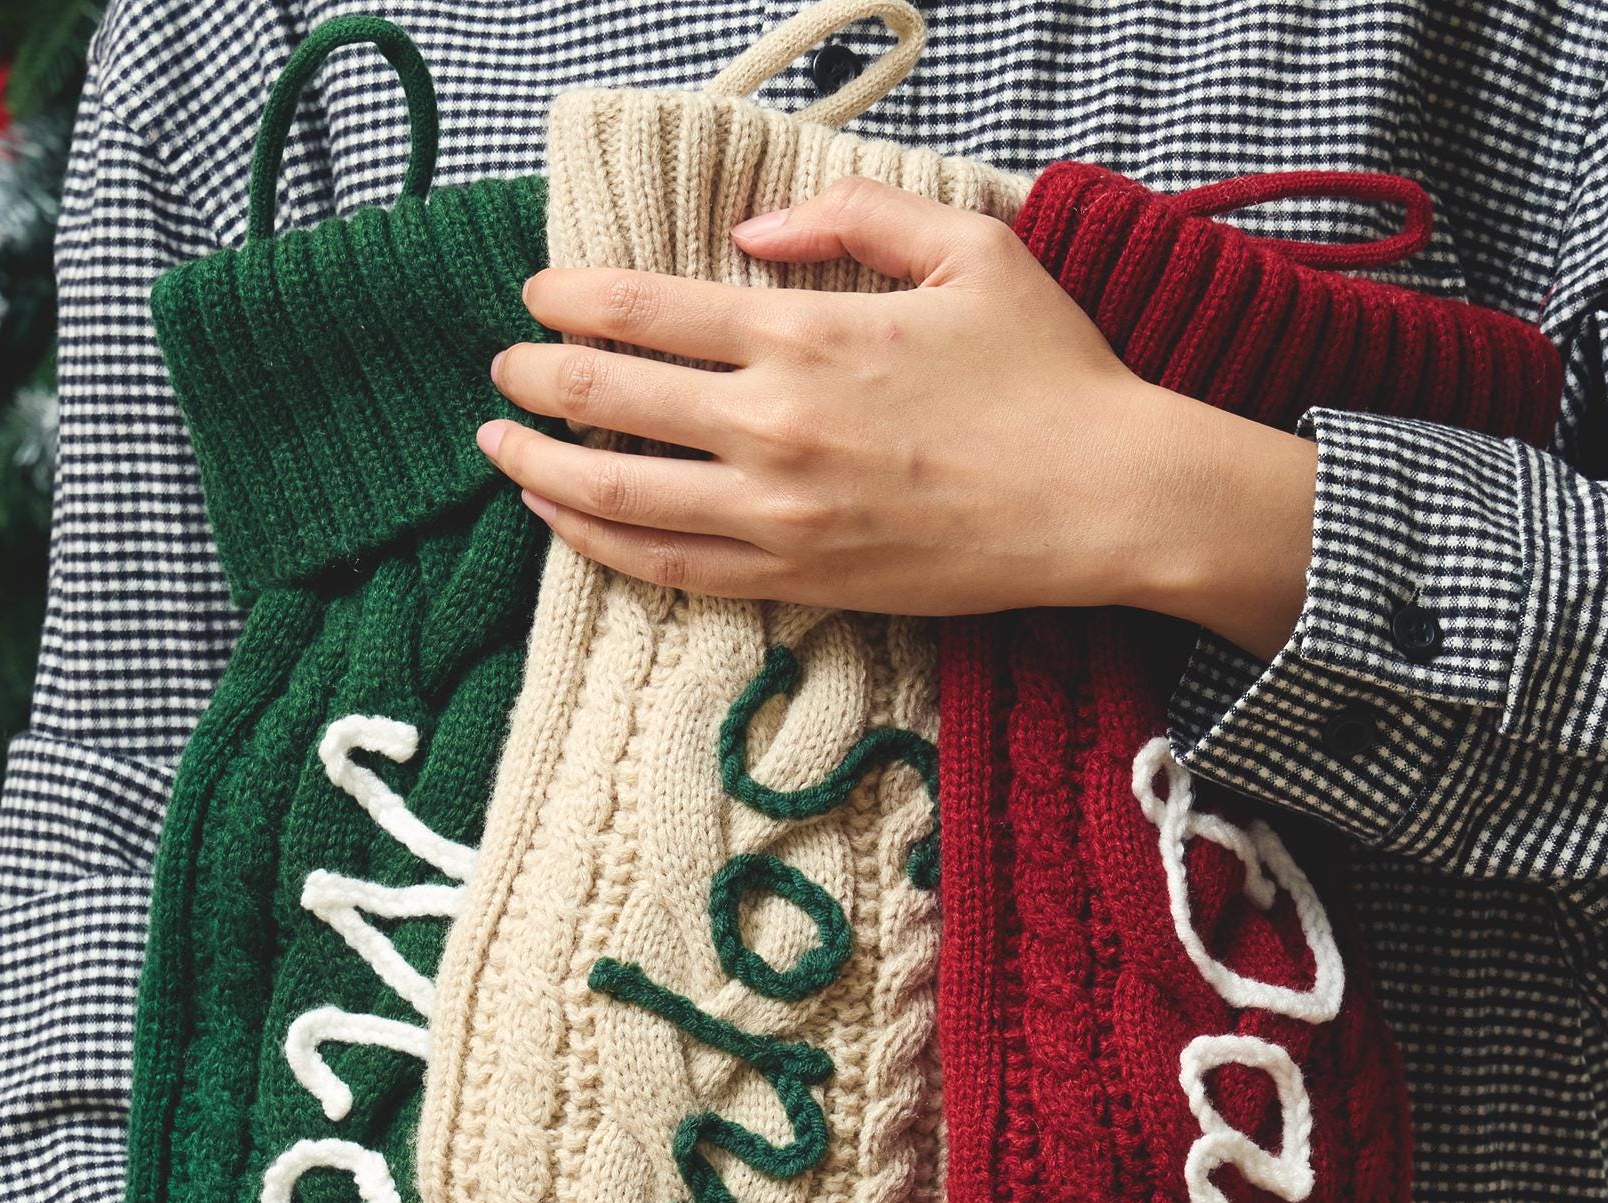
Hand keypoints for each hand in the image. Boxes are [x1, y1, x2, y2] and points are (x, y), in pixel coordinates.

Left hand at [480, 176, 1318, 659]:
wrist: (1104, 501)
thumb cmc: (1047, 372)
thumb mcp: (968, 249)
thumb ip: (852, 217)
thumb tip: (752, 235)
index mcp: (806, 333)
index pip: (641, 310)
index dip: (568, 299)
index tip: (538, 296)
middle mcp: (774, 426)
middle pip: (608, 399)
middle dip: (536, 377)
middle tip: (506, 368)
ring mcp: (780, 515)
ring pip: (619, 495)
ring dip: (542, 466)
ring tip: (503, 445)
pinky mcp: (800, 581)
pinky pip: (670, 569)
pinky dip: (601, 545)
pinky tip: (564, 520)